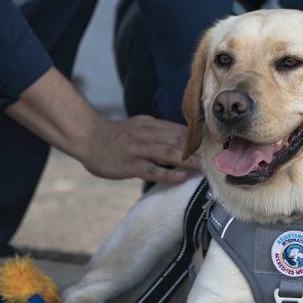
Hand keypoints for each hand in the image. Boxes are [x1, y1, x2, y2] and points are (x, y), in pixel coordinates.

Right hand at [80, 116, 202, 182]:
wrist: (88, 138)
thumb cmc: (116, 135)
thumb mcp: (139, 126)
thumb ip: (159, 131)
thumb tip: (182, 137)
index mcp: (151, 124)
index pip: (179, 131)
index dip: (197, 140)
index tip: (213, 147)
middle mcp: (146, 135)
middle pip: (177, 141)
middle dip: (196, 151)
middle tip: (214, 159)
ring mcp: (137, 150)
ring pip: (167, 154)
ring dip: (187, 161)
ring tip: (203, 167)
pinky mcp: (129, 165)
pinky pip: (152, 170)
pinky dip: (168, 174)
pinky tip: (181, 177)